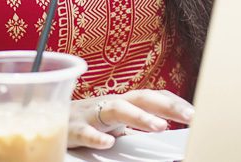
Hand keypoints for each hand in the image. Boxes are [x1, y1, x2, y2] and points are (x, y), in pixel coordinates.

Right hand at [67, 90, 194, 148]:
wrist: (45, 117)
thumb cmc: (86, 120)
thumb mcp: (115, 123)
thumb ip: (136, 124)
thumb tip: (164, 128)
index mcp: (122, 102)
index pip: (152, 97)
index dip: (173, 102)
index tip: (195, 112)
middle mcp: (108, 103)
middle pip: (141, 97)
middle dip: (166, 105)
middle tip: (188, 116)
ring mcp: (91, 113)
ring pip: (116, 109)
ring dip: (139, 116)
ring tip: (158, 126)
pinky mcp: (73, 127)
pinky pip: (84, 131)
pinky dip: (96, 136)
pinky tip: (108, 144)